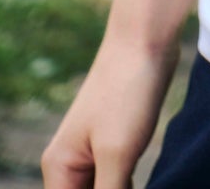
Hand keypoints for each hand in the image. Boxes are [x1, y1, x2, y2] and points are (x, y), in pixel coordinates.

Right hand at [41, 31, 179, 188]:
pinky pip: (117, 181)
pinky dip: (129, 188)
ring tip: (139, 178)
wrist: (145, 36)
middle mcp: (68, 164)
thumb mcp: (117, 153)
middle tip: (132, 179)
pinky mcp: (115, 142)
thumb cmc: (126, 90)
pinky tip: (151, 183)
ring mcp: (92, 152)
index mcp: (58, 168)